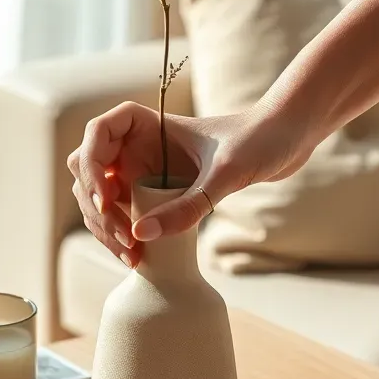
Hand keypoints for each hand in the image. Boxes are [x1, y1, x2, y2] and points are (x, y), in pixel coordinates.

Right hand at [67, 98, 311, 263]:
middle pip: (90, 172)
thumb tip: (141, 236)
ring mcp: (144, 169)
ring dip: (106, 226)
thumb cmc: (258, 140)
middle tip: (125, 240)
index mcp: (145, 122)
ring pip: (102, 197)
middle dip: (97, 207)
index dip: (91, 168)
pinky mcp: (157, 192)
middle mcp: (138, 144)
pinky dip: (124, 234)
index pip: (97, 135)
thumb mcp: (225, 175)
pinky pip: (126, 214)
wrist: (287, 139)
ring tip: (132, 256)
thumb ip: (187, 205)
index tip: (108, 199)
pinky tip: (139, 256)